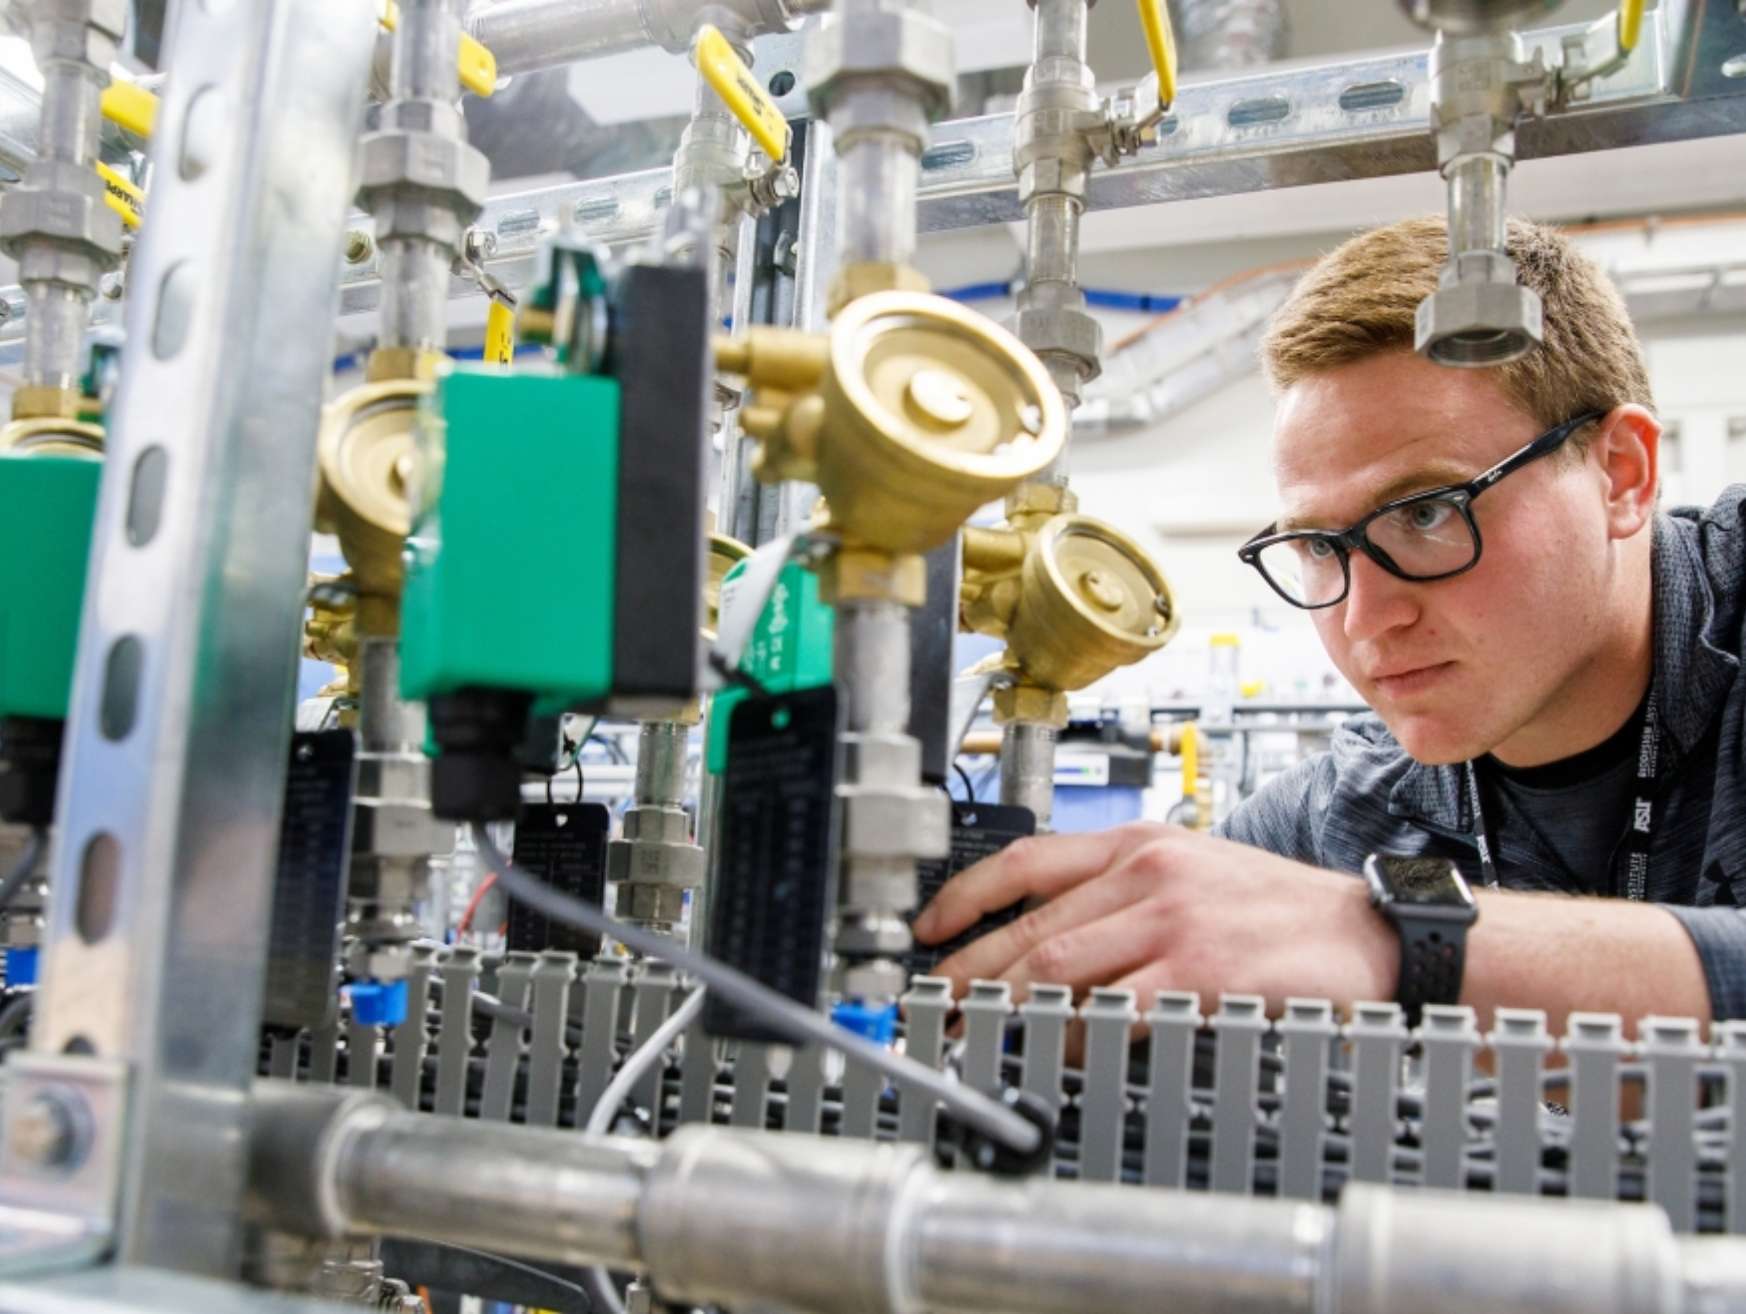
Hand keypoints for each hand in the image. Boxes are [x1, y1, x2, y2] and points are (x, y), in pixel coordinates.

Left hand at [911, 821, 1396, 1013]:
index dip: (963, 896)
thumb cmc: (1279, 910)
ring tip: (975, 1032)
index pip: (1024, 859)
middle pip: (1029, 926)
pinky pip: (1111, 1010)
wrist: (1365, 933)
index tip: (929, 929)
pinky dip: (1073, 1033)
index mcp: (1137, 843)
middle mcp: (1146, 873)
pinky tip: (1056, 1049)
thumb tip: (1045, 943)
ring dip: (1005, 1007)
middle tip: (936, 1005)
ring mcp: (1171, 921)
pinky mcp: (1197, 971)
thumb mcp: (1192, 871)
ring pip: (1056, 967)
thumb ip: (1120, 896)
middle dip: (968, 971)